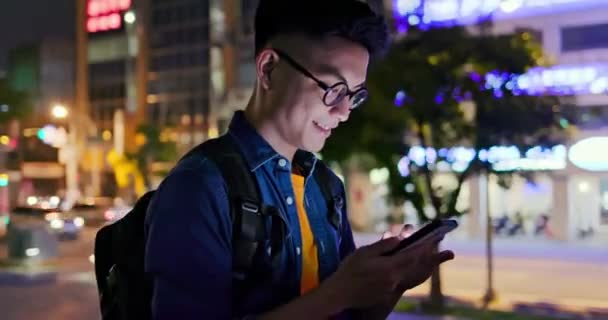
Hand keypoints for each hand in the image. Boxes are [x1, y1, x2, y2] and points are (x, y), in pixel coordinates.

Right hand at [321, 226, 453, 310]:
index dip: (423, 248)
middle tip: (433, 250)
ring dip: (411, 266)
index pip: (411, 256)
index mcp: (390, 267)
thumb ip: (383, 246)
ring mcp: (390, 289)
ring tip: (417, 259)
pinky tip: (396, 269)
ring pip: (404, 275)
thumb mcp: (365, 252)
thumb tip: (398, 239)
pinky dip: (400, 275)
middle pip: (412, 267)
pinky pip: (396, 282)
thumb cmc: (350, 270)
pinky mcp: (385, 295)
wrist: (340, 293)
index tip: (432, 241)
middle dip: (423, 258)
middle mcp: (394, 279)